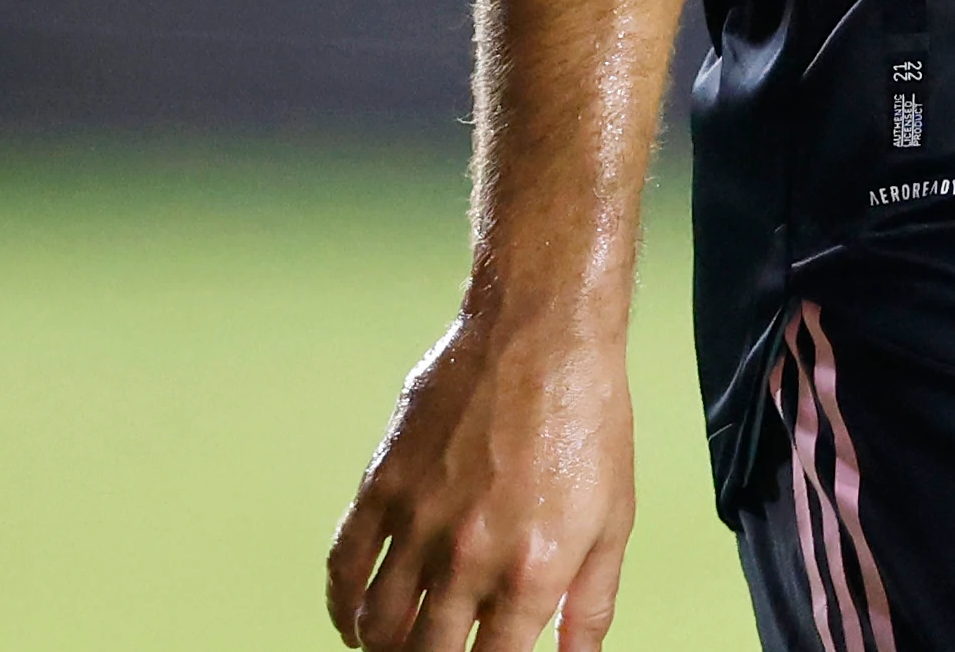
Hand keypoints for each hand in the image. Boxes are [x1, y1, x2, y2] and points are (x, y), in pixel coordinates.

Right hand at [326, 304, 636, 651]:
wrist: (544, 334)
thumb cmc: (589, 422)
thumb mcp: (612, 522)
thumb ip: (591, 605)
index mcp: (532, 572)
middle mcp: (469, 558)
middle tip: (446, 651)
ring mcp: (419, 523)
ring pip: (379, 625)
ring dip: (388, 646)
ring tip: (405, 644)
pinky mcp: (383, 487)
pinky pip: (343, 569)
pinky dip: (342, 609)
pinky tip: (356, 623)